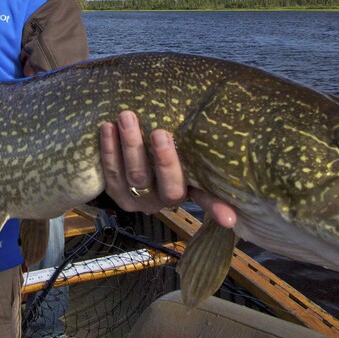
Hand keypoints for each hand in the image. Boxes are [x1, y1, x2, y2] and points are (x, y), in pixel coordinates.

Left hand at [99, 110, 236, 227]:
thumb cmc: (183, 171)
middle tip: (136, 117)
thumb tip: (232, 221)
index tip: (163, 135)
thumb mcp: (198, 181)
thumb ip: (211, 194)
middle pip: (142, 176)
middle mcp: (151, 201)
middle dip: (139, 147)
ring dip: (122, 143)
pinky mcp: (113, 190)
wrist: (153, 175)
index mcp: (175, 197)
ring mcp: (129, 197)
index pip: (173, 183)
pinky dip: (107, 148)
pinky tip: (107, 127)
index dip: (167, 162)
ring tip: (125, 116)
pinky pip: (108, 170)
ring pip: (123, 171)